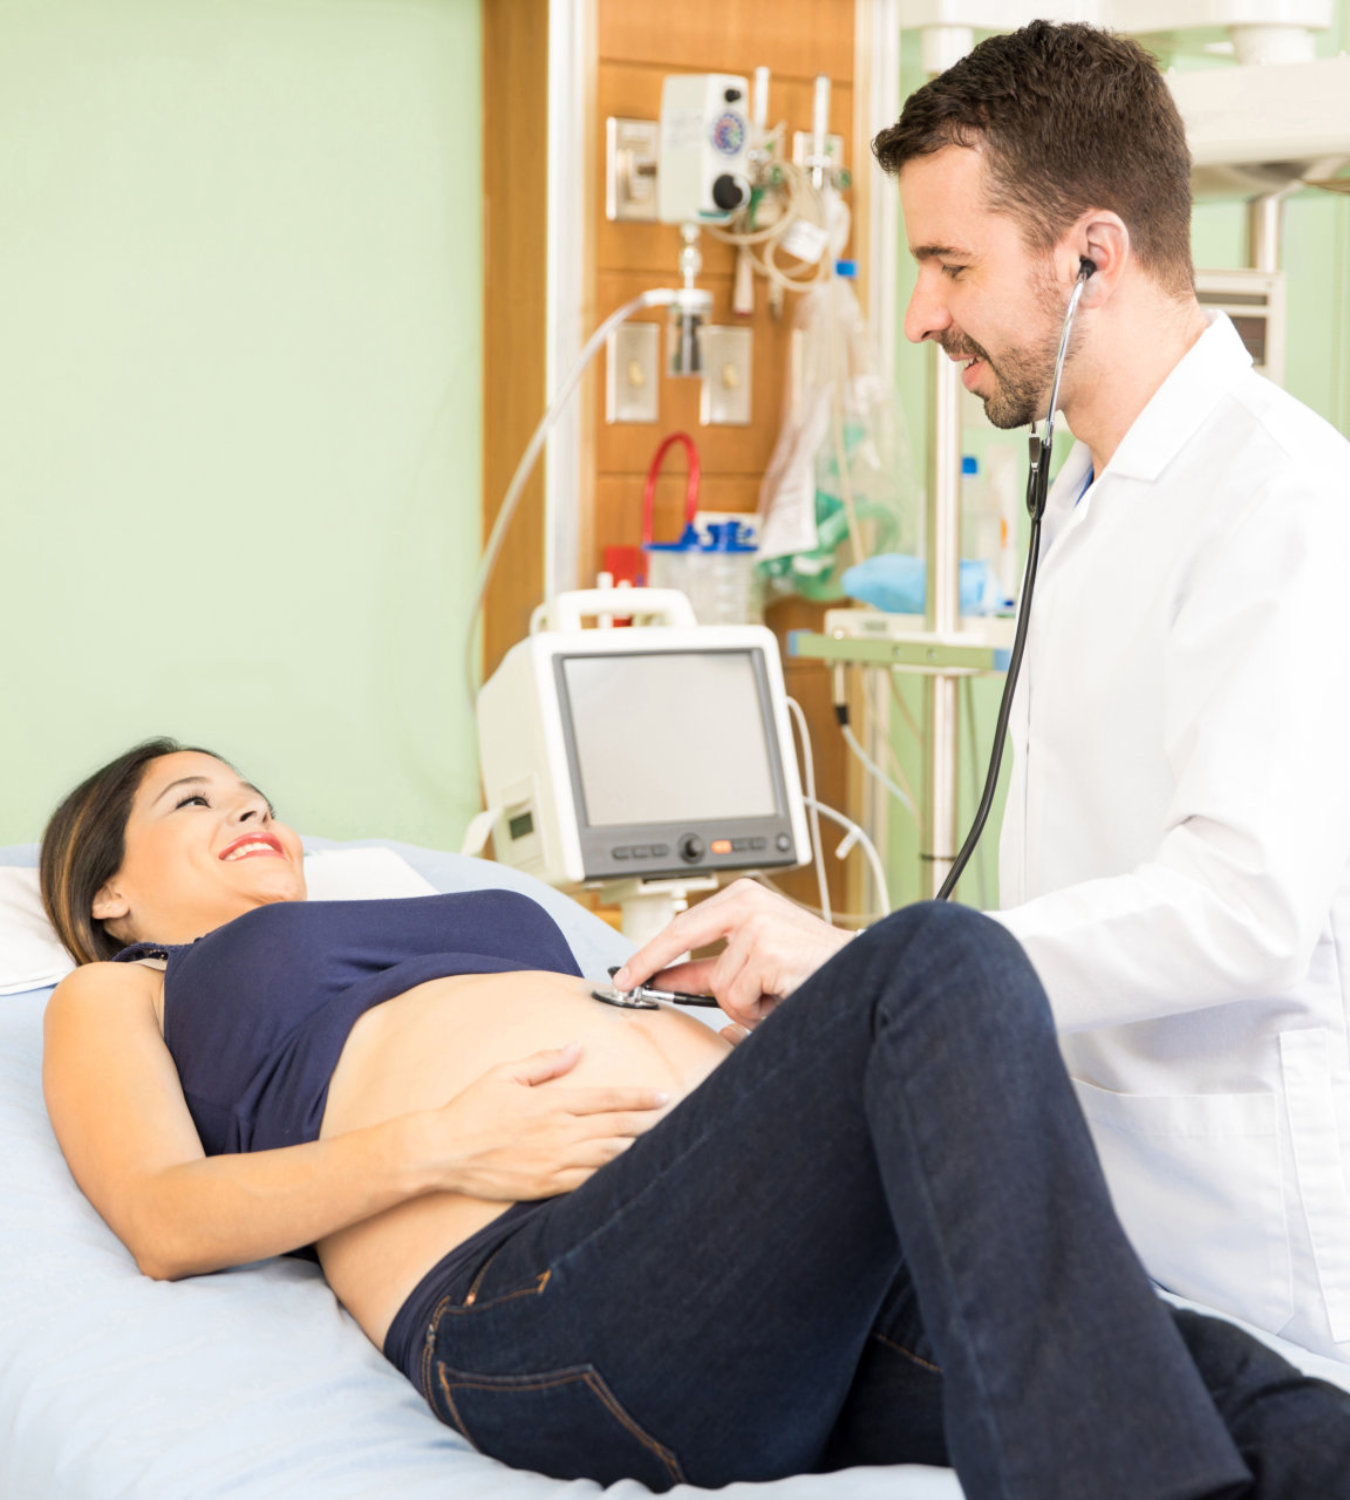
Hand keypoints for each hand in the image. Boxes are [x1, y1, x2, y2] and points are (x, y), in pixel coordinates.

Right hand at [425, 1045, 668, 1199]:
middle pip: (616, 1129)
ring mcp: (552, 1164)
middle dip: (649, 1125)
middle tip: (679, 1122)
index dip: (639, 1098)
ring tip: (664, 1149)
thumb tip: (577, 1047)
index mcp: (551, 1103)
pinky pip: (587, 1185)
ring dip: (637, 1153)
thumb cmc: (472, 1110)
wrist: (442, 1152)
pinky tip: (627, 1177)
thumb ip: (545, 1062)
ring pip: (607, 1159)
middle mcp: (557, 1134)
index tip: (664, 1096)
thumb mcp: (506, 1074)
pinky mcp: (544, 1188)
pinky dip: (610, 1179)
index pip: (606, 1099)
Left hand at [612, 879, 855, 1029]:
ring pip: (718, 986)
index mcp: (744, 898)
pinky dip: (757, 1011)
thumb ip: (713, 969)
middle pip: (680, 938)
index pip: (683, 925)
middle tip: (626, 983)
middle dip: (653, 966)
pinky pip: (737, 999)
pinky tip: (783, 997)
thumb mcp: (755, 960)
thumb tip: (669, 981)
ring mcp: (758, 926)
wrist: (864, 973)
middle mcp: (749, 903)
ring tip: (775, 994)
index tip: (625, 972)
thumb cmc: (811, 969)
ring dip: (743, 1003)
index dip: (650, 952)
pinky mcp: (768, 952)